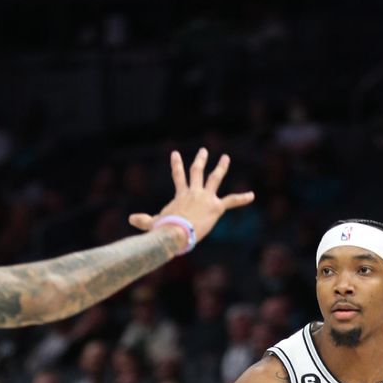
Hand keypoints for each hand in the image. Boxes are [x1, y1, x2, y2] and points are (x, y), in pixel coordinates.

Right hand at [128, 148, 254, 243]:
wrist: (177, 231)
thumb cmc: (165, 229)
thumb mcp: (153, 223)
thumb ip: (144, 221)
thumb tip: (130, 219)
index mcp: (181, 195)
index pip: (178, 176)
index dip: (176, 165)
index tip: (175, 154)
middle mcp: (194, 192)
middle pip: (197, 171)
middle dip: (201, 160)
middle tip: (204, 151)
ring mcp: (206, 197)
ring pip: (215, 178)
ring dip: (221, 168)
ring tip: (225, 158)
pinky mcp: (216, 207)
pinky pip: (231, 201)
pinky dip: (242, 198)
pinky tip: (252, 195)